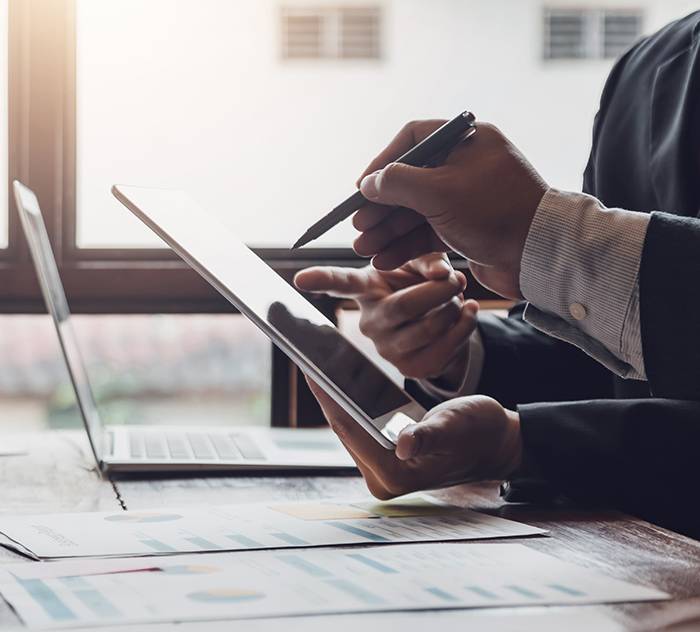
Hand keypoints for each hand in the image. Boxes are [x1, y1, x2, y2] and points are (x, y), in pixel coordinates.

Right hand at [294, 253, 478, 384]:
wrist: (440, 319)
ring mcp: (388, 350)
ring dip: (454, 308)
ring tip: (459, 297)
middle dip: (439, 291)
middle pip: (404, 306)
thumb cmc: (422, 284)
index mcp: (366, 289)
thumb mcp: (421, 264)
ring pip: (429, 328)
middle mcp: (369, 322)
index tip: (300, 278)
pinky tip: (469, 312)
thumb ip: (429, 260)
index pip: (341, 283)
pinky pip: (444, 349)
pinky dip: (465, 327)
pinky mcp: (411, 369)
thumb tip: (443, 274)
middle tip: (458, 278)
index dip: (321, 280)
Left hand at [306, 378, 521, 498]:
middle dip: (325, 392)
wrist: (495, 443)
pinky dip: (349, 402)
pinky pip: (359, 425)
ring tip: (316, 362)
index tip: (309, 364)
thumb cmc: (480, 433)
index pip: (349, 428)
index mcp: (395, 474)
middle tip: (307, 355)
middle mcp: (382, 478)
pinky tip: (339, 377)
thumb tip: (405, 444)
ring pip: (348, 425)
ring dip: (334, 396)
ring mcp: (382, 470)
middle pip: (343, 427)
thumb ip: (430, 436)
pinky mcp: (384, 458)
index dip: (327, 394)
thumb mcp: (456, 426)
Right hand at [352, 120, 547, 298]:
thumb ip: (398, 183)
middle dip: (381, 207)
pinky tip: (385, 260)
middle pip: (410, 181)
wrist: (541, 255)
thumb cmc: (496, 213)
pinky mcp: (468, 229)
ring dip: (389, 231)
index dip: (382, 163)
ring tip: (364, 249)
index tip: (361, 188)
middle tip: (358, 227)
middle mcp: (466, 166)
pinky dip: (407, 246)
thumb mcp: (440, 192)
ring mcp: (467, 199)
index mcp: (466, 141)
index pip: (412, 141)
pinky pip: (429, 233)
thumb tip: (369, 183)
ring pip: (417, 211)